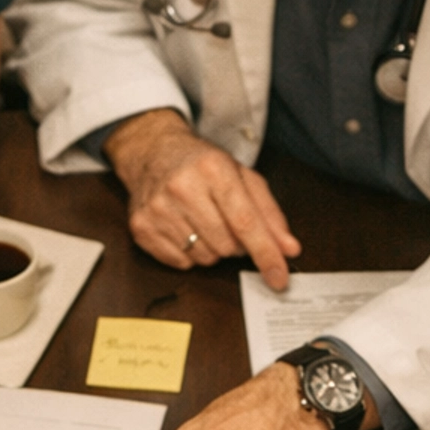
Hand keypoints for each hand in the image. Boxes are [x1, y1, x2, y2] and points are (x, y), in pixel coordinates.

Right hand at [106, 111, 299, 291]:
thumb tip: (288, 249)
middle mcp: (182, 188)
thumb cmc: (202, 165)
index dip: (266, 254)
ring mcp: (158, 210)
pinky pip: (181, 263)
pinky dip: (190, 253)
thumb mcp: (242, 176)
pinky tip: (184, 229)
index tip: (279, 278)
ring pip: (205, 258)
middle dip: (235, 244)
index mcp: (213, 169)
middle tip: (228, 224)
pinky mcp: (142, 228)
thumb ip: (269, 213)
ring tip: (203, 222)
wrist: (152, 152)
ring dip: (212, 249)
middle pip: (226, 246)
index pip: (245, 223)